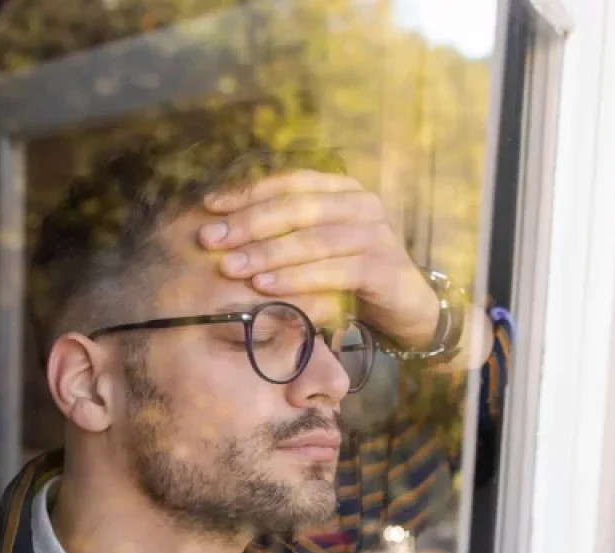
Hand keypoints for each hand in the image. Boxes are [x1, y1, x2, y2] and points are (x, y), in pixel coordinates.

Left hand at [197, 170, 440, 349]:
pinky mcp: (385, 268)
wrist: (406, 309)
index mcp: (343, 189)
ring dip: (267, 253)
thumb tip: (222, 226)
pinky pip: (334, 271)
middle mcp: (362, 204)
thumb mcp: (315, 249)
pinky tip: (266, 287)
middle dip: (249, 222)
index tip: (208, 207)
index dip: (247, 192)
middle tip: (211, 239)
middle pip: (298, 206)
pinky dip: (296, 279)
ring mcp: (377, 234)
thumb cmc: (349, 278)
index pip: (290, 181)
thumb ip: (283, 232)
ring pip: (314, 238)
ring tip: (231, 267)